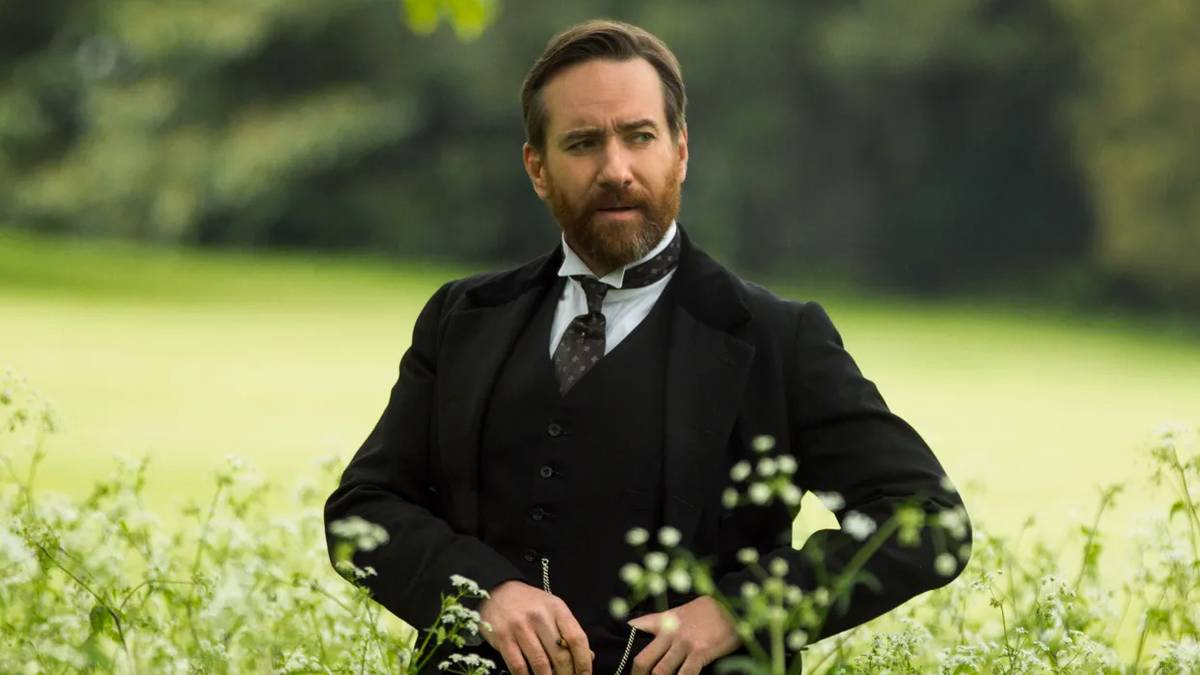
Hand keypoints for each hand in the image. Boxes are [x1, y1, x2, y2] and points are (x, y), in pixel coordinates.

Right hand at [478, 580, 593, 674]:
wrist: (498, 592)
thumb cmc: (530, 604)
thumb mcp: (553, 610)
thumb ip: (568, 632)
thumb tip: (588, 658)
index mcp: (557, 608)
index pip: (577, 638)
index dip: (584, 661)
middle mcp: (540, 617)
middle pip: (560, 655)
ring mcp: (520, 627)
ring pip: (541, 664)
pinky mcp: (503, 638)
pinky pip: (518, 666)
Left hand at [627, 596, 741, 674]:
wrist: (734, 606)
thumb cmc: (709, 610)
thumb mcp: (683, 610)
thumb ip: (666, 622)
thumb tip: (652, 634)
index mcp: (664, 620)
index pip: (634, 628)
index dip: (622, 642)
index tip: (615, 654)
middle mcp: (670, 632)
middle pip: (643, 659)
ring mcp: (684, 644)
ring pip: (661, 671)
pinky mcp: (700, 653)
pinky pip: (686, 674)